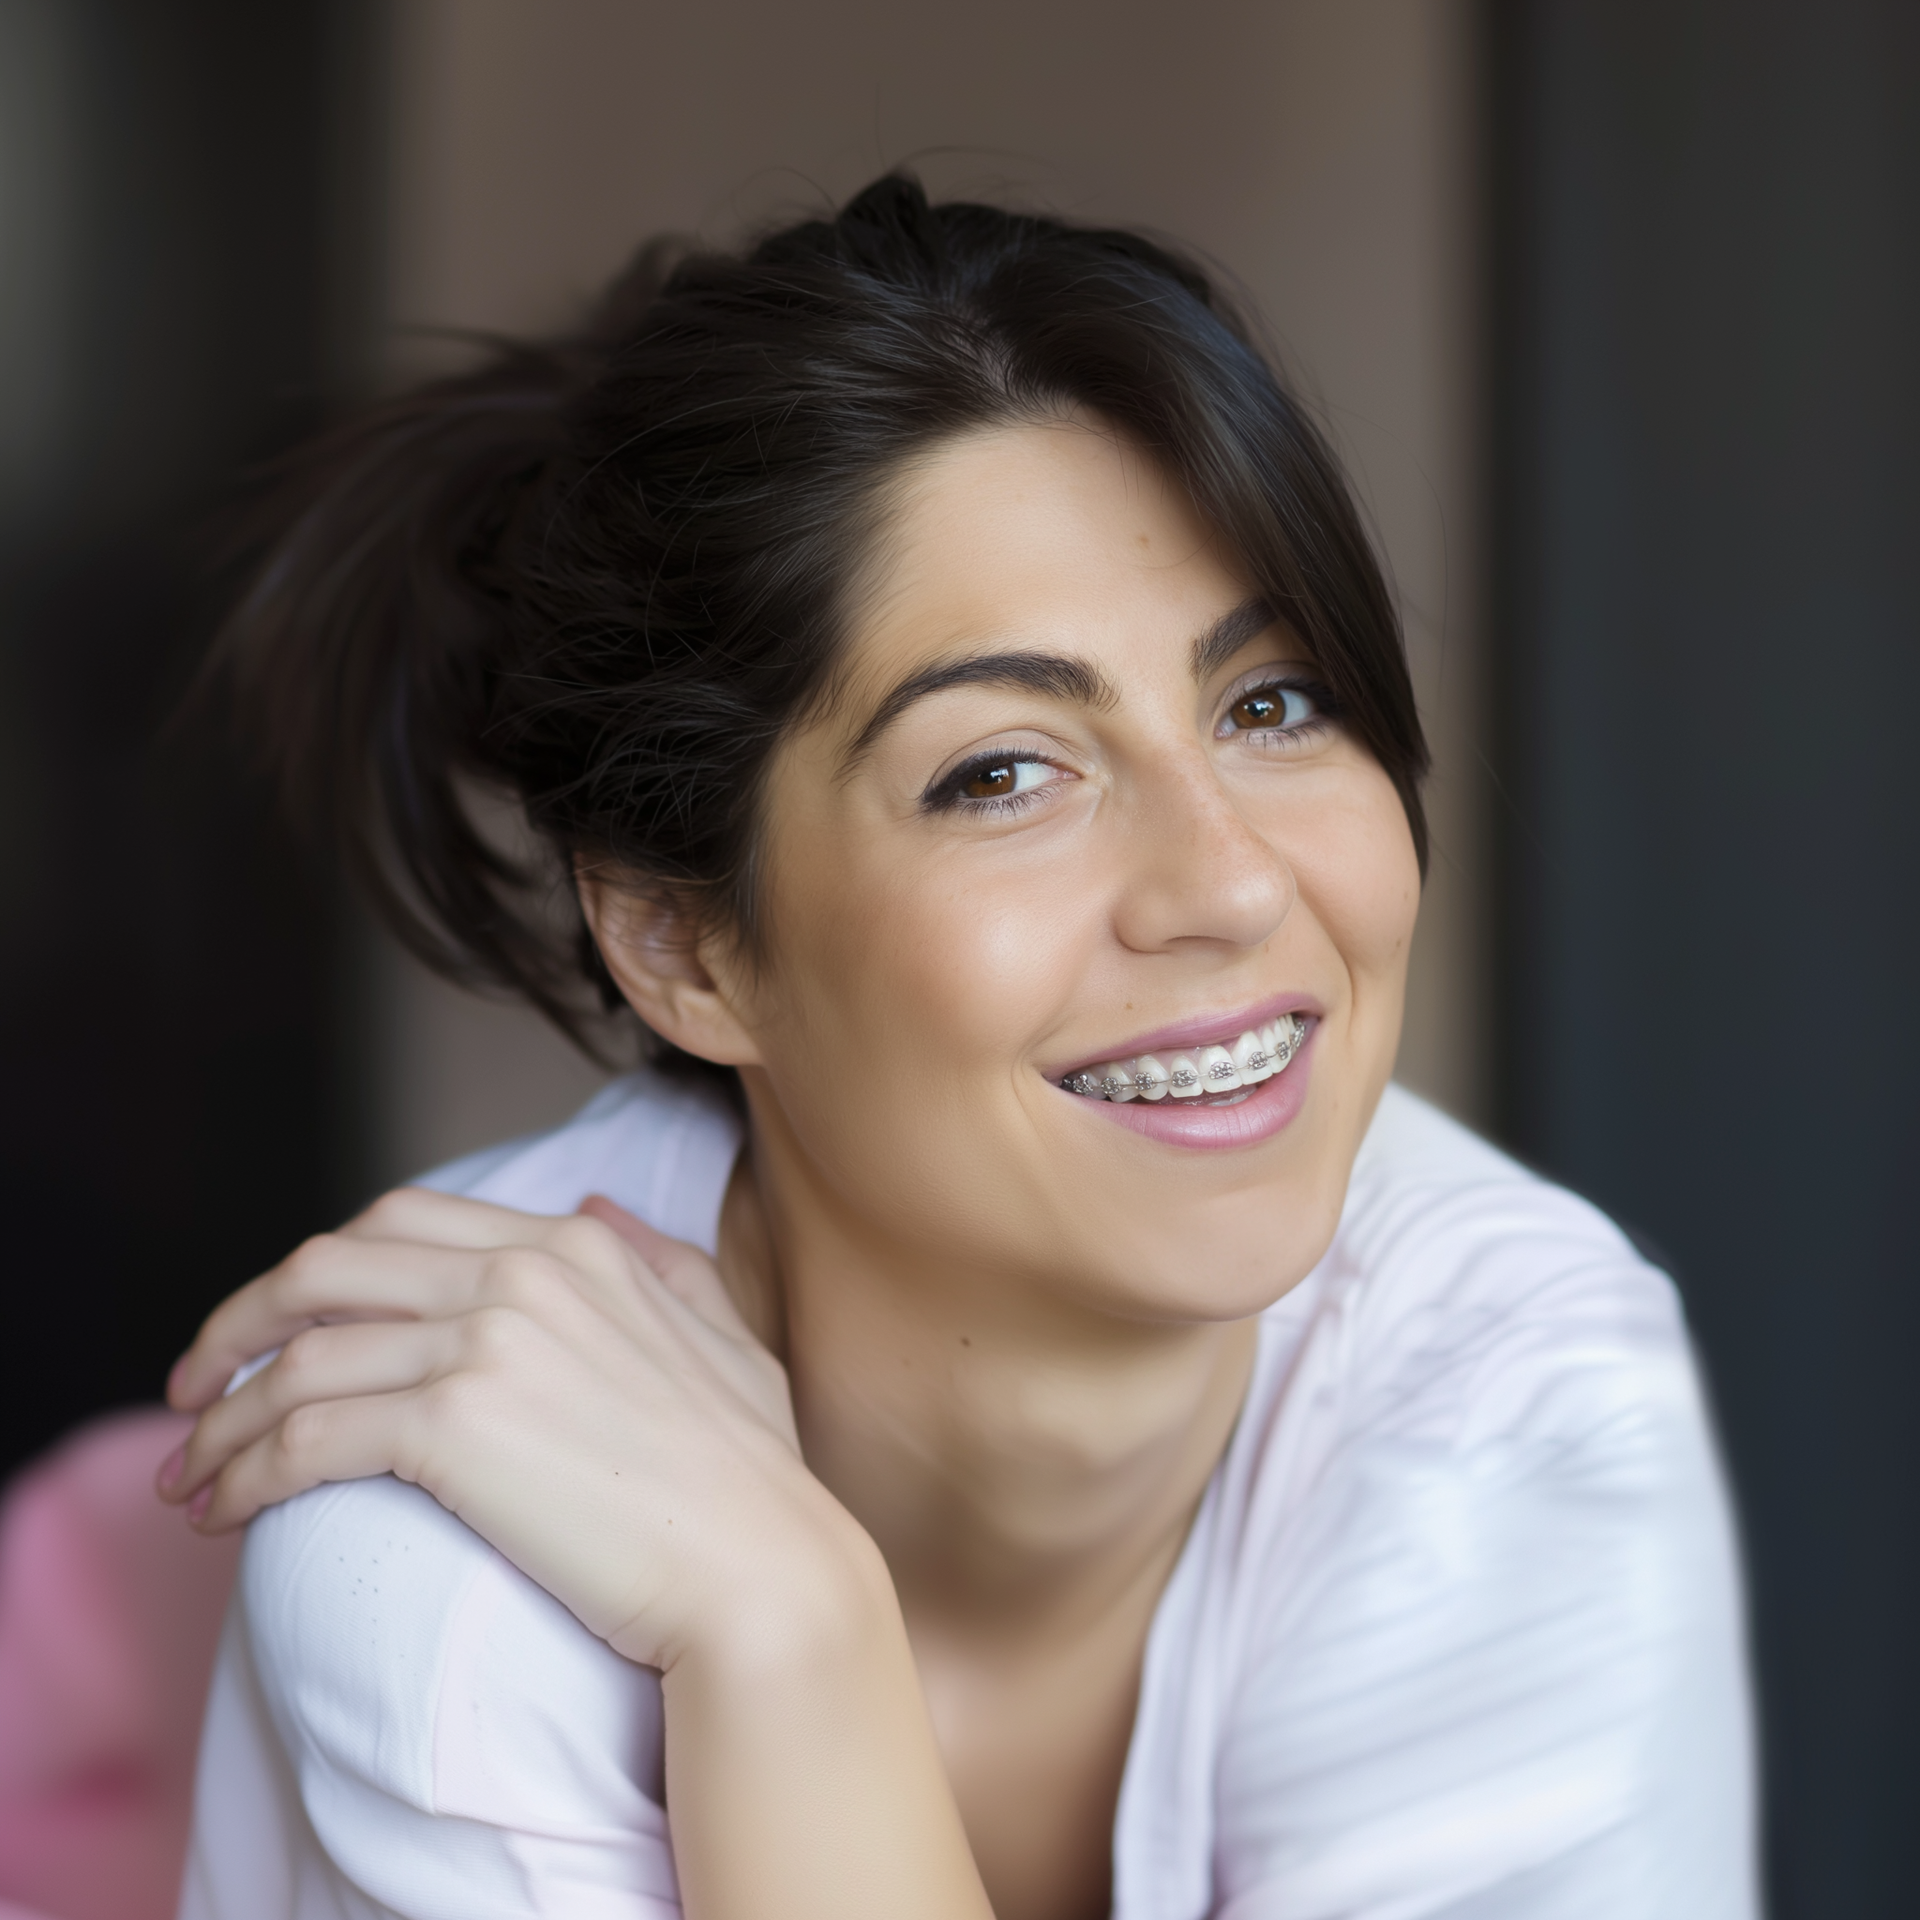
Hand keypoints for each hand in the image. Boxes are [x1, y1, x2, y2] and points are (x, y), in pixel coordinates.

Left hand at [158, 1187, 860, 1670]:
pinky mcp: (452, 1426)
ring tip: (189, 1476)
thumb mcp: (724, 1336)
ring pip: (296, 1359)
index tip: (276, 1328)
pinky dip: (240, 1474)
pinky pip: (299, 1438)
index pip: (400, 1220)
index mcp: (575, 1247)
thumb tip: (596, 1202)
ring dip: (220, 1420)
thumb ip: (661, 1261)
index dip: (317, 1272)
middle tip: (194, 1389)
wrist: (760, 1567)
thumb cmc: (751, 1476)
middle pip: (326, 1267)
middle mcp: (522, 1272)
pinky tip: (223, 1513)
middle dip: (237, 1323)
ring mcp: (485, 1342)